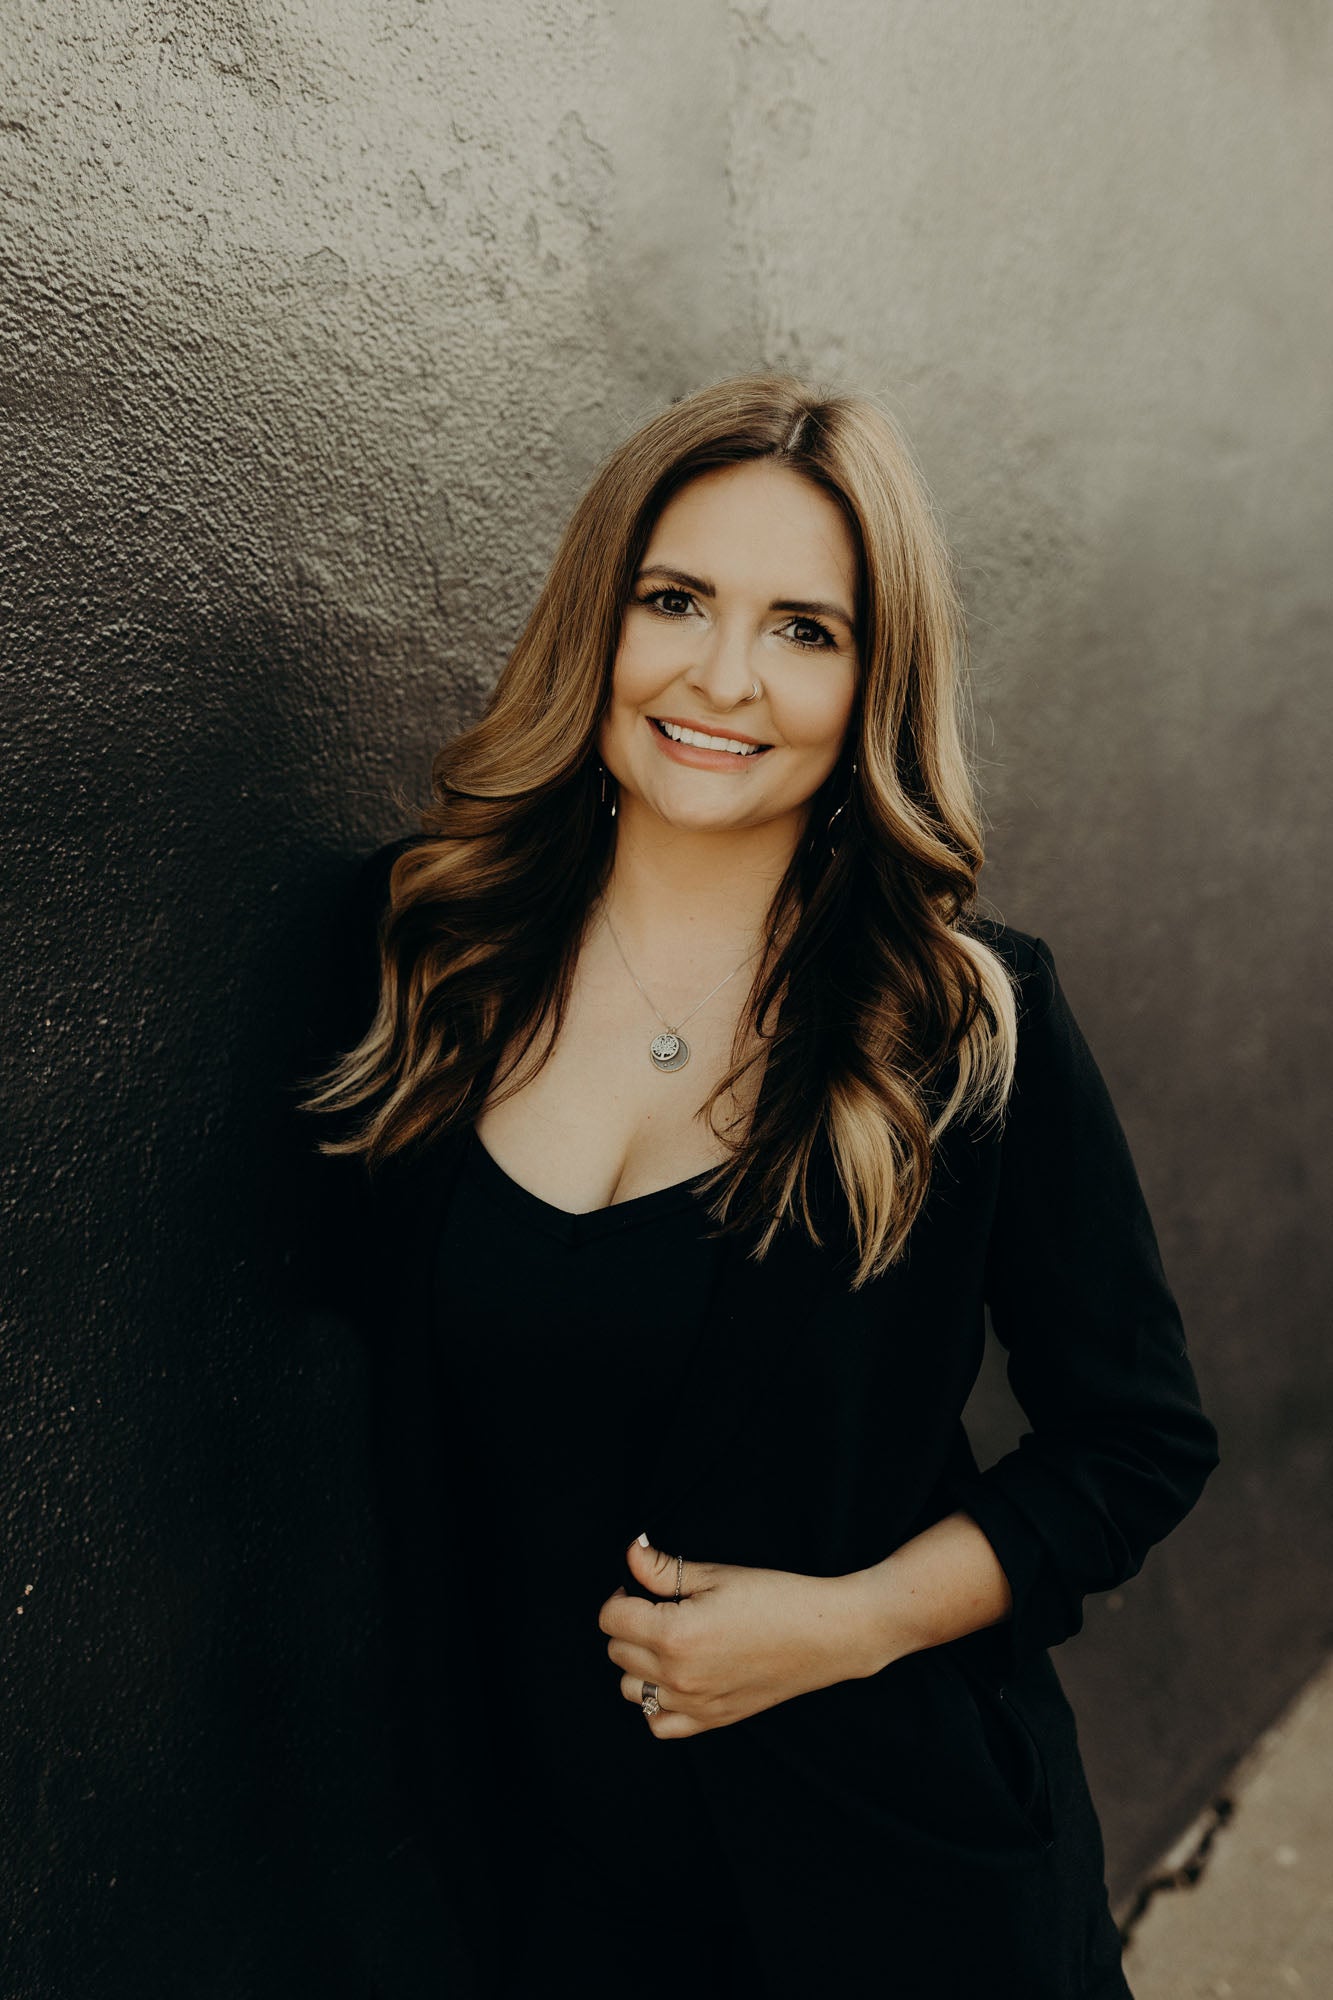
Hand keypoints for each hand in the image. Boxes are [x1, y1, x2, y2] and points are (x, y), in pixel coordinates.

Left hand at [597, 1535, 879, 1738]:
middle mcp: (678, 1676)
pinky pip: (658, 1723)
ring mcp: (694, 1704)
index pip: (611, 1619)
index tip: (644, 1587)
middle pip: (617, 1652)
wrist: (825, 1635)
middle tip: (660, 1608)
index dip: (622, 1595)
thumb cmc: (775, 1598)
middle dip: (630, 1625)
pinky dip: (655, 1702)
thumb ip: (662, 1569)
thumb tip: (630, 1552)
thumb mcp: (717, 1574)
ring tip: (668, 1641)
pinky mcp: (711, 1720)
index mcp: (675, 1635)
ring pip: (630, 1688)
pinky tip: (675, 1677)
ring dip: (639, 1663)